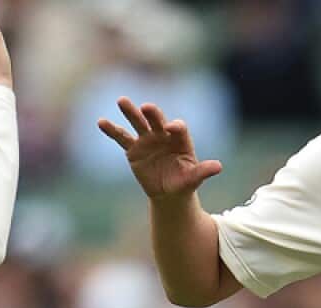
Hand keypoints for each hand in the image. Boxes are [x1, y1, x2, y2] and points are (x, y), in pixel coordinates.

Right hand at [98, 98, 222, 200]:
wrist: (168, 193)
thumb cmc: (183, 183)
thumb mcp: (193, 179)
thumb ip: (203, 171)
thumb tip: (219, 167)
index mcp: (181, 139)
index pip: (178, 128)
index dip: (175, 127)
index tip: (171, 128)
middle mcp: (163, 135)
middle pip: (157, 120)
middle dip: (153, 114)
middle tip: (147, 107)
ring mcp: (147, 140)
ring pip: (138, 123)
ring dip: (131, 112)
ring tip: (122, 101)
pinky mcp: (133, 149)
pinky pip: (122, 138)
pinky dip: (112, 130)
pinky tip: (101, 122)